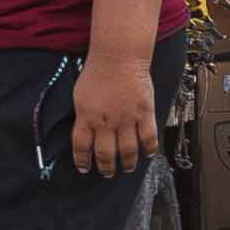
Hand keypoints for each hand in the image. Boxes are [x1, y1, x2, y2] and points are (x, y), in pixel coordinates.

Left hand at [69, 53, 158, 173]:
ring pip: (128, 151)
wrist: (119, 57)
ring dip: (128, 163)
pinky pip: (148, 138)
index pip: (81, 147)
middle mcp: (106, 122)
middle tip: (108, 173)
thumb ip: (83, 115)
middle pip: (105, 154)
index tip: (84, 168)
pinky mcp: (144, 114)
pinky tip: (148, 154)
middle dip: (106, 167)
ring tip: (128, 168)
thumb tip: (85, 130)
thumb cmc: (98, 71)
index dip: (82, 161)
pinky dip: (149, 150)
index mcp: (87, 117)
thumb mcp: (80, 96)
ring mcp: (126, 119)